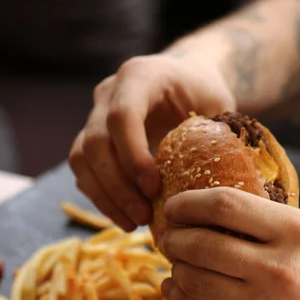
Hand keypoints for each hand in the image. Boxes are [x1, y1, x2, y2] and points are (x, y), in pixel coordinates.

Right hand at [69, 54, 234, 230]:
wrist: (186, 82)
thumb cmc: (205, 94)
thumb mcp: (217, 106)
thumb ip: (211, 135)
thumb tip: (211, 181)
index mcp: (140, 76)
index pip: (121, 116)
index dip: (133, 156)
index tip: (154, 189)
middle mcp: (108, 93)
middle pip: (95, 142)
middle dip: (117, 186)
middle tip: (143, 217)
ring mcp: (95, 116)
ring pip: (82, 159)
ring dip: (104, 197)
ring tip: (133, 223)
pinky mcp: (91, 140)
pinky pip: (84, 171)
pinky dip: (101, 198)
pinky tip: (125, 218)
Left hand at [159, 188, 299, 299]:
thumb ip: (263, 221)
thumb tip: (205, 211)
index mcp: (295, 230)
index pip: (224, 205)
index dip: (188, 203)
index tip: (172, 207)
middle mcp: (279, 267)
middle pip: (202, 244)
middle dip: (174, 239)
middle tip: (168, 238)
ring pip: (196, 281)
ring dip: (176, 269)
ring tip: (176, 264)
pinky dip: (182, 299)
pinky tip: (174, 290)